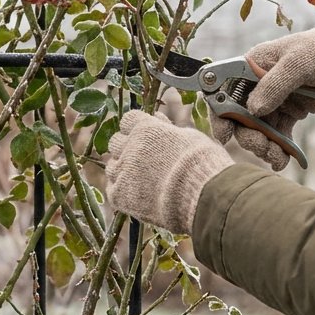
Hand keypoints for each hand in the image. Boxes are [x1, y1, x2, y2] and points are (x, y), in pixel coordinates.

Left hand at [107, 111, 233, 233]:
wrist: (202, 196)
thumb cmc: (203, 164)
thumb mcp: (189, 137)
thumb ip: (168, 128)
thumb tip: (157, 117)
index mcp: (146, 128)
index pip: (128, 120)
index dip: (136, 129)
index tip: (145, 138)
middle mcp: (130, 147)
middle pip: (116, 142)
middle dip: (127, 149)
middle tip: (144, 161)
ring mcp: (122, 171)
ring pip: (112, 166)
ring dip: (123, 170)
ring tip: (143, 181)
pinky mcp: (120, 195)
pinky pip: (113, 189)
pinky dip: (123, 191)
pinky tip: (139, 195)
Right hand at [212, 20, 314, 169]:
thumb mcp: (299, 63)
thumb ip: (274, 84)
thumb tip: (252, 110)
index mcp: (253, 65)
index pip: (224, 90)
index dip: (219, 113)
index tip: (225, 136)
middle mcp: (258, 83)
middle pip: (240, 116)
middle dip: (248, 136)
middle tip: (262, 148)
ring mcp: (274, 99)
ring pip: (258, 130)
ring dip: (264, 146)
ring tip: (276, 157)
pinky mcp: (290, 112)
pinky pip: (278, 134)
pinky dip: (279, 149)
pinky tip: (284, 160)